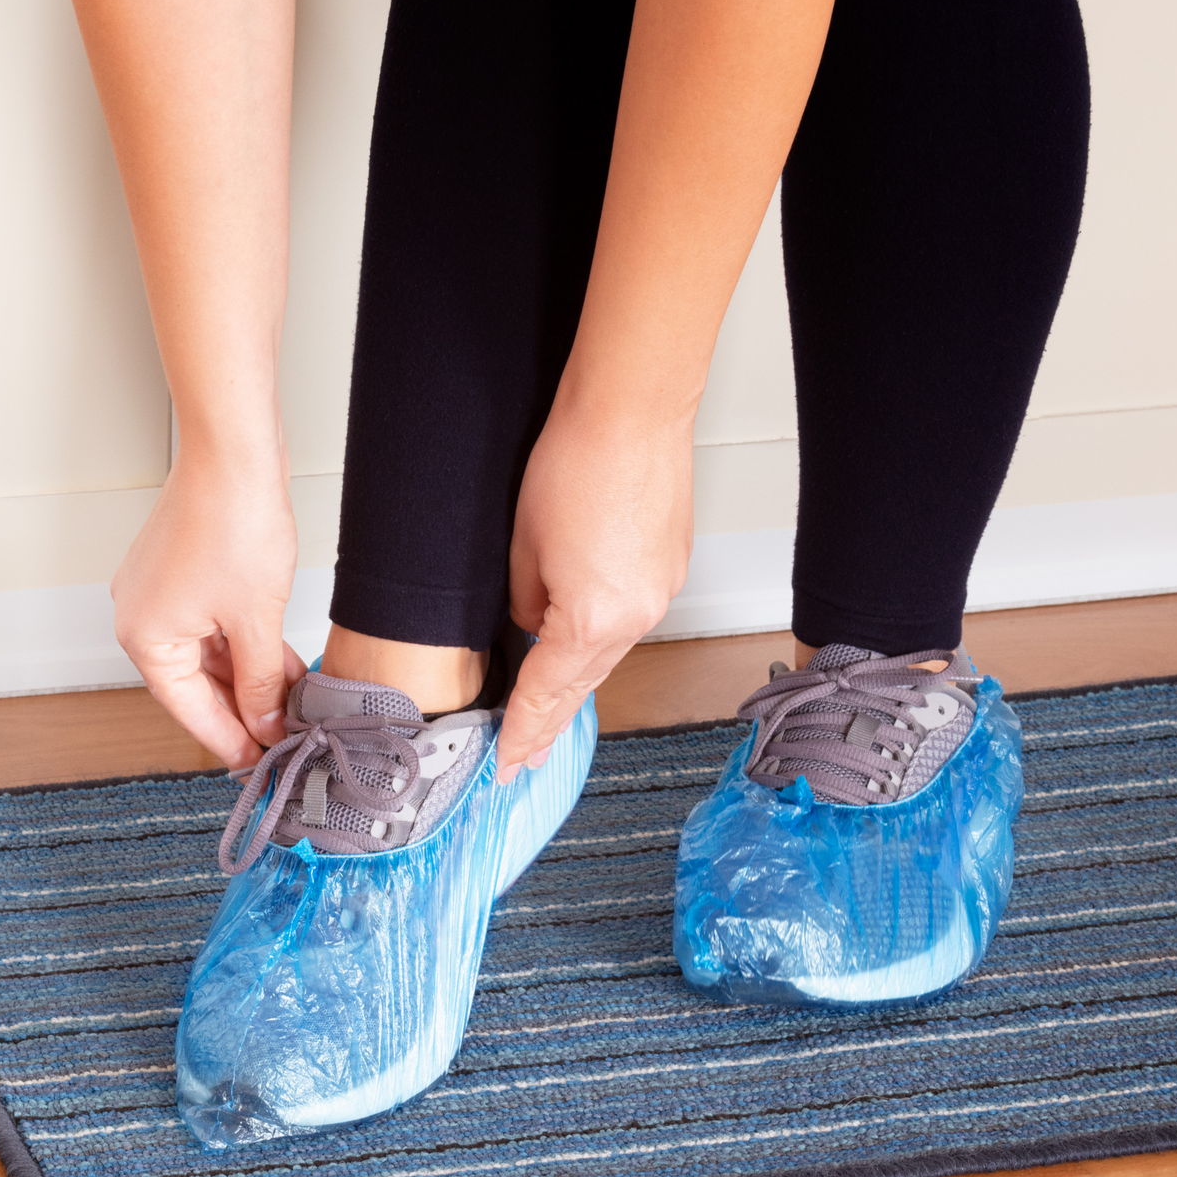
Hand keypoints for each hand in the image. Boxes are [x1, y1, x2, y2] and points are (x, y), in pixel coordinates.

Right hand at [112, 452, 302, 769]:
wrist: (234, 454)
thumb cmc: (234, 523)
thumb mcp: (257, 621)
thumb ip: (260, 681)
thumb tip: (265, 722)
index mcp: (145, 637)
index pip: (188, 709)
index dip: (228, 739)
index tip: (257, 764)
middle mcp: (141, 616)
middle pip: (195, 684)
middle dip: (243, 709)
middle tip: (281, 738)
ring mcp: (160, 594)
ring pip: (208, 656)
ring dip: (249, 678)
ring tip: (291, 704)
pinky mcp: (183, 574)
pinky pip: (213, 627)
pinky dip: (244, 647)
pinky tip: (280, 665)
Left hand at [501, 397, 692, 779]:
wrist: (630, 409)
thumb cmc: (574, 461)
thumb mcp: (520, 546)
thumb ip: (524, 602)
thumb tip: (532, 623)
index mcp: (591, 620)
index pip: (545, 694)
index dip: (521, 733)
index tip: (507, 768)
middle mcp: (635, 616)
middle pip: (583, 685)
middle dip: (551, 724)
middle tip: (527, 760)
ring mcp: (659, 593)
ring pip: (607, 652)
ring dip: (576, 678)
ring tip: (551, 712)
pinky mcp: (669, 568)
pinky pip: (628, 618)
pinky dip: (601, 637)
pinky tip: (584, 642)